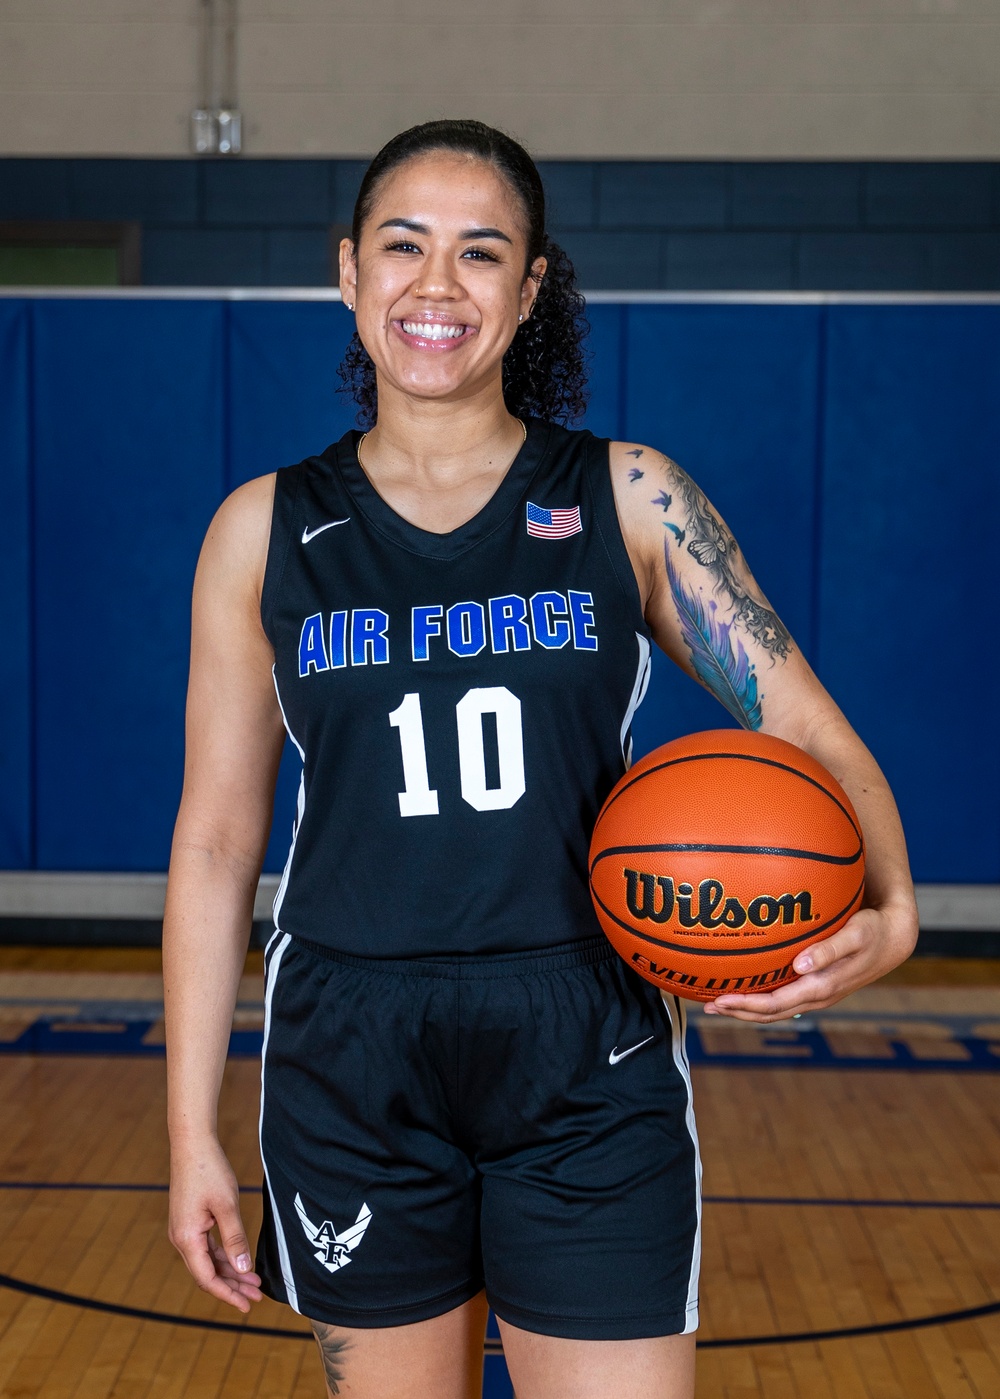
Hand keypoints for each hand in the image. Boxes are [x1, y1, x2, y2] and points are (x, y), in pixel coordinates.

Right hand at [168, 1136, 262, 1312]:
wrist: (192, 1144)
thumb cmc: (209, 1171)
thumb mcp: (227, 1206)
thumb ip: (235, 1239)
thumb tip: (243, 1270)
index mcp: (187, 1238)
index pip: (207, 1278)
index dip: (228, 1294)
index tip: (246, 1306)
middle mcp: (181, 1239)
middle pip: (207, 1273)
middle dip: (232, 1286)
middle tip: (256, 1296)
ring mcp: (184, 1231)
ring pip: (208, 1261)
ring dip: (230, 1272)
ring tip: (254, 1282)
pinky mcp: (190, 1222)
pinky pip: (207, 1248)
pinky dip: (224, 1257)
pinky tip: (240, 1262)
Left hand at [703, 901, 918, 1023]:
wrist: (893, 939)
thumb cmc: (872, 931)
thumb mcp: (854, 935)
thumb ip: (828, 949)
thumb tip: (800, 965)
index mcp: (822, 986)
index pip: (776, 1004)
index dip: (746, 1005)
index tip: (720, 999)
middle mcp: (817, 995)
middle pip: (771, 1013)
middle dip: (739, 1011)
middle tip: (708, 1005)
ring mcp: (818, 994)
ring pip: (777, 1010)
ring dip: (748, 1009)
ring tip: (720, 1002)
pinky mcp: (818, 986)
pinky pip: (785, 999)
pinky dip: (763, 999)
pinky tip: (748, 988)